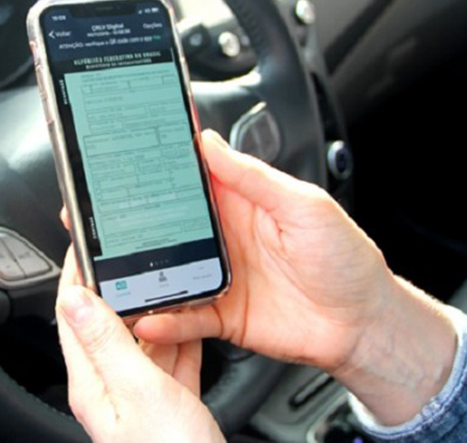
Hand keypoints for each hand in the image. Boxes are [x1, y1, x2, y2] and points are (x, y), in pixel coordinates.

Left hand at [56, 248, 223, 442]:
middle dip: (120, 287)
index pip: (73, 317)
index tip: (86, 244)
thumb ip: (107, 342)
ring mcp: (144, 397)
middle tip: (132, 252)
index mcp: (94, 383)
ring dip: (155, 310)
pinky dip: (182, 337)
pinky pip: (173, 358)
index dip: (77, 278)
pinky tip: (192, 322)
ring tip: (168, 279)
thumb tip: (74, 298)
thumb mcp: (138, 389)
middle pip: (110, 324)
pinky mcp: (173, 403)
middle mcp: (114, 388)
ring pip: (145, 339)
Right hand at [134, 130, 394, 370]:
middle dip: (136, 219)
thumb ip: (254, 177)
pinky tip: (150, 318)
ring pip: (168, 271)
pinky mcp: (221, 314)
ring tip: (113, 272)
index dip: (165, 162)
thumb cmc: (345, 259)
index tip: (131, 151)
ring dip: (142, 272)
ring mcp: (219, 276)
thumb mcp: (304, 205)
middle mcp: (224, 237)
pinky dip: (165, 320)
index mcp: (243, 202)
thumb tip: (209, 142)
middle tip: (104, 216)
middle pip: (169, 224)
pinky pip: (185, 317)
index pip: (195, 175)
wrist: (362, 324)